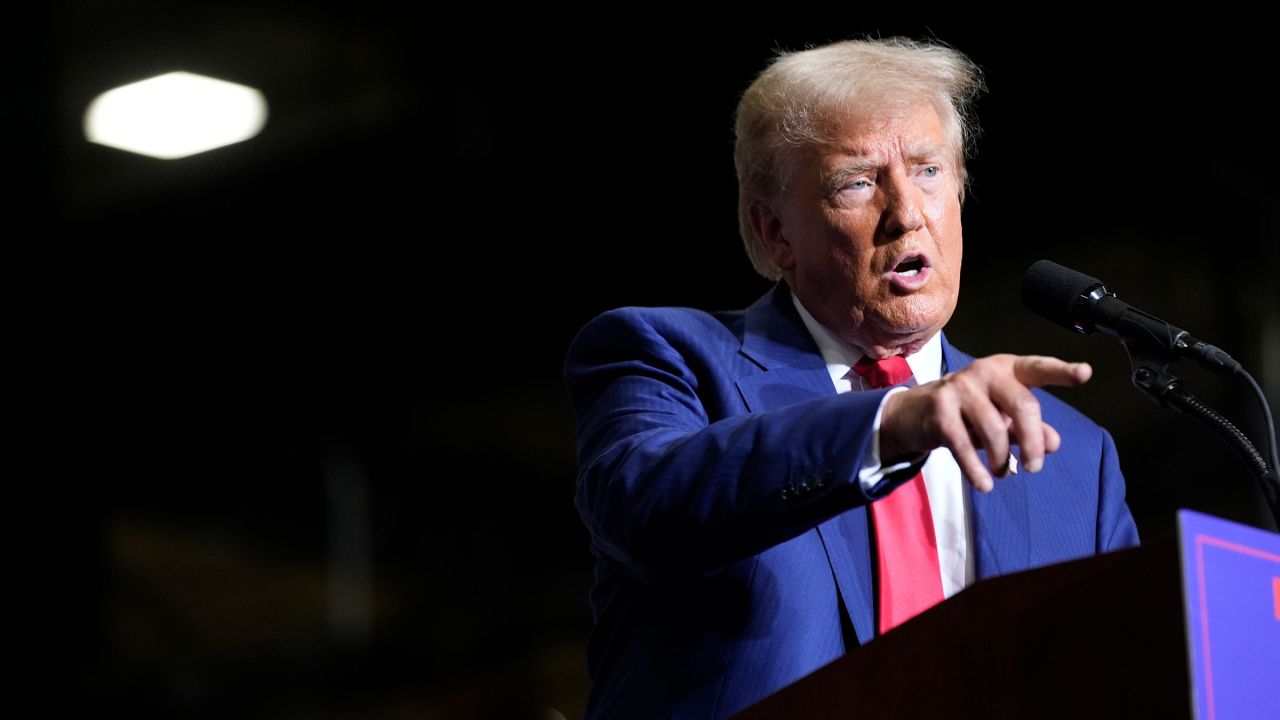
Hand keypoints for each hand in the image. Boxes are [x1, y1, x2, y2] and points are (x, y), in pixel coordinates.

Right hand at [878, 354, 1092, 491]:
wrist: (914, 413)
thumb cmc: (968, 412)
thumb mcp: (1001, 417)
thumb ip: (1029, 427)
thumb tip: (1053, 443)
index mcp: (1007, 369)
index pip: (1039, 368)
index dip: (1063, 371)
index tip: (1086, 373)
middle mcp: (985, 372)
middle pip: (1023, 405)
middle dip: (1032, 442)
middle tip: (1034, 468)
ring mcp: (960, 388)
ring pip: (994, 429)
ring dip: (1001, 459)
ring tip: (1002, 473)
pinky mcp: (940, 410)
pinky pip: (965, 445)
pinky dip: (977, 469)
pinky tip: (984, 484)